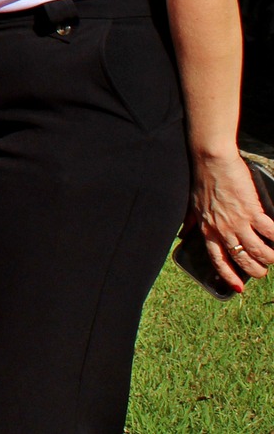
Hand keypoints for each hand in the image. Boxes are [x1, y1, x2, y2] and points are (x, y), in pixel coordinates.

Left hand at [191, 153, 273, 291]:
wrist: (211, 159)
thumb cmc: (203, 179)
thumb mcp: (192, 205)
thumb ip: (190, 222)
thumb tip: (183, 234)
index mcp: (207, 229)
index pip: (217, 259)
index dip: (228, 275)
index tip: (238, 287)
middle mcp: (221, 229)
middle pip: (241, 259)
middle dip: (255, 270)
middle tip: (263, 270)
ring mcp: (237, 221)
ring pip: (258, 251)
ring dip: (269, 258)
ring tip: (273, 257)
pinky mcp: (251, 210)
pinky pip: (270, 232)